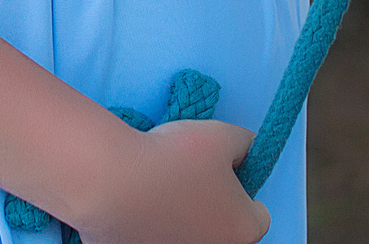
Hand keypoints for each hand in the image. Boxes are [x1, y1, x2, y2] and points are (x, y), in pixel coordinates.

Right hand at [70, 119, 267, 243]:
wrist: (111, 179)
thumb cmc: (171, 158)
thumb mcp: (221, 134)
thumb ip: (245, 143)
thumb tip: (248, 148)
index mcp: (243, 229)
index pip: (257, 213)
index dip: (242, 188)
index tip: (221, 170)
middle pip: (224, 227)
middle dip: (213, 205)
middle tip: (189, 175)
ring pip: (190, 235)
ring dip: (182, 217)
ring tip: (160, 186)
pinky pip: (156, 237)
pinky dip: (150, 224)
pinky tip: (137, 202)